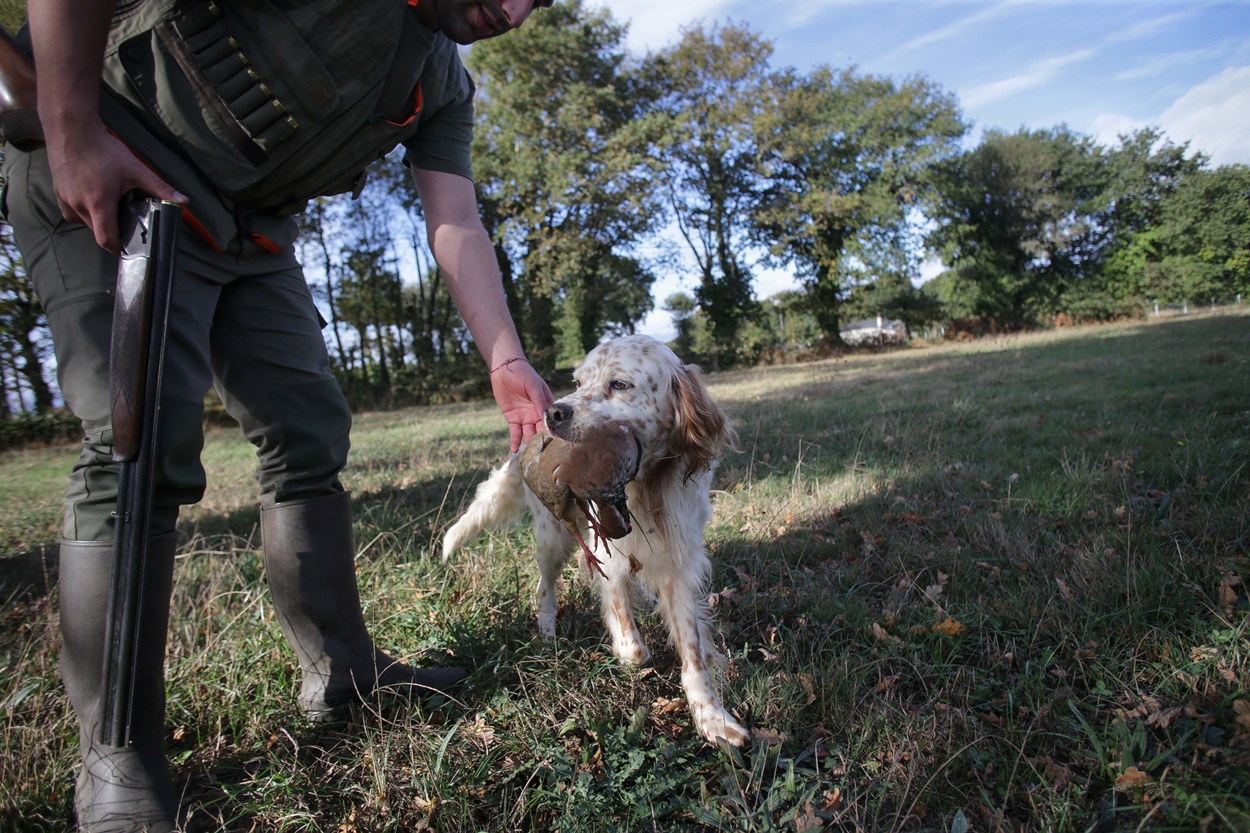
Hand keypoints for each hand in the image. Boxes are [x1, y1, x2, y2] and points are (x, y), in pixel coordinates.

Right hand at [44, 119, 185, 252]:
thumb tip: (183, 201)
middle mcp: (78, 205)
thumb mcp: (135, 169)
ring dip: (98, 220)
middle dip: (112, 230)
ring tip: (110, 204)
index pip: (106, 239)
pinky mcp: (57, 192)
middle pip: (97, 231)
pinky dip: (83, 211)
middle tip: (125, 220)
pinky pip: (72, 212)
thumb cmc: (103, 149)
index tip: (128, 249)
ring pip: (84, 222)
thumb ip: (159, 187)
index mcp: (98, 203)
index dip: (118, 248)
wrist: (71, 128)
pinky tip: (93, 197)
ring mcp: (65, 199)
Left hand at [490, 359, 553, 452]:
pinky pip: (515, 433)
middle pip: (541, 430)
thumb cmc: (523, 374)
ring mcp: (525, 417)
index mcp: (546, 405)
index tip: (554, 443)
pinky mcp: (513, 419)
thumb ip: (539, 402)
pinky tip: (515, 450)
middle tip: (543, 455)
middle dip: (542, 442)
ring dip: (529, 444)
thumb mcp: (534, 386)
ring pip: (528, 434)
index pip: (551, 420)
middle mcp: (537, 413)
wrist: (504, 370)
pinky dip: (515, 441)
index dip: (553, 431)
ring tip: (529, 457)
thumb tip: (546, 417)